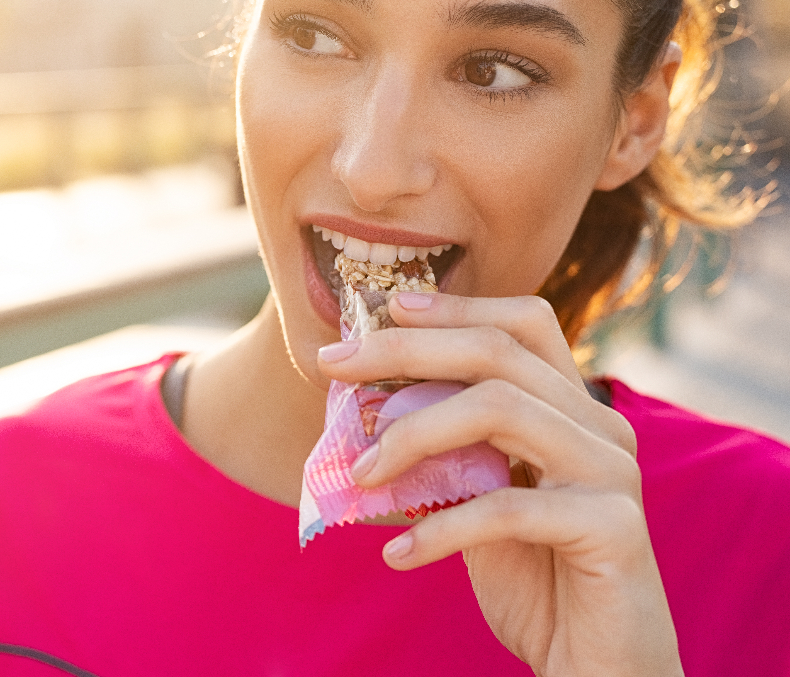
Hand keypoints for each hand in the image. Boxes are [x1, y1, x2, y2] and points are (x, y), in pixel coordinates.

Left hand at [317, 292, 683, 676]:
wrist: (598, 668)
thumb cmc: (535, 577)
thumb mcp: (480, 499)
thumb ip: (448, 451)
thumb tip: (366, 406)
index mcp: (574, 409)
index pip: (524, 323)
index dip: (457, 306)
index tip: (387, 306)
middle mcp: (601, 426)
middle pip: (498, 354)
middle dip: (405, 350)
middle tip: (333, 365)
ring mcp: (613, 473)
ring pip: (500, 409)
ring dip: (413, 434)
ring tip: (359, 474)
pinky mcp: (613, 529)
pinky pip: (506, 508)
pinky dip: (440, 529)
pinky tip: (398, 554)